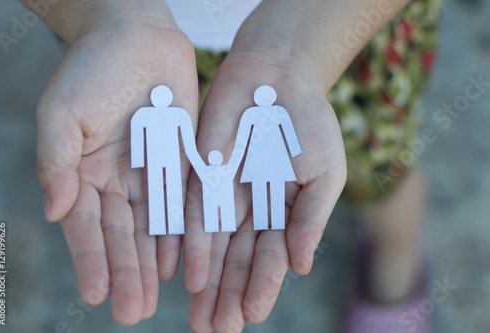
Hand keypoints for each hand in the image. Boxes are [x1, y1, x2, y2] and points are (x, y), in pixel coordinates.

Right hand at [36, 0, 197, 324]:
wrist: (136, 34)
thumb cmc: (91, 67)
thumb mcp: (61, 111)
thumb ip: (56, 161)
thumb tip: (55, 211)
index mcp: (84, 171)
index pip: (87, 225)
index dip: (92, 259)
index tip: (97, 295)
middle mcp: (117, 179)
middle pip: (122, 234)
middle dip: (126, 272)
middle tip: (133, 313)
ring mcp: (150, 171)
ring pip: (152, 226)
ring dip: (153, 262)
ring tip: (156, 297)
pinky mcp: (181, 159)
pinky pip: (182, 201)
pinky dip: (181, 231)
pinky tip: (181, 260)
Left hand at [183, 34, 346, 332]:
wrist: (278, 75)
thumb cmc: (309, 123)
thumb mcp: (324, 172)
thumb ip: (310, 218)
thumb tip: (300, 266)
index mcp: (282, 213)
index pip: (270, 259)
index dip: (261, 287)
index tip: (251, 316)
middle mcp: (250, 211)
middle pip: (238, 261)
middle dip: (229, 296)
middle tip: (218, 330)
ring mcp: (224, 195)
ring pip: (213, 247)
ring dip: (207, 283)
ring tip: (202, 318)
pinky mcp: (200, 175)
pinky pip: (191, 214)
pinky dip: (189, 245)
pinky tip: (186, 275)